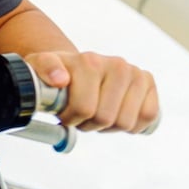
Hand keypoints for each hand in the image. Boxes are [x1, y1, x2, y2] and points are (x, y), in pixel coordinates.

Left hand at [26, 51, 157, 132]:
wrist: (76, 66)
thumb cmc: (57, 74)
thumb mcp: (40, 68)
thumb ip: (44, 68)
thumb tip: (61, 80)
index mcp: (89, 62)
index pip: (84, 108)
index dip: (71, 118)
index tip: (63, 112)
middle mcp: (116, 64)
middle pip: (105, 118)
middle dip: (89, 124)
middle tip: (80, 115)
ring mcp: (135, 73)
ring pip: (125, 122)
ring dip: (108, 127)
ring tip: (96, 113)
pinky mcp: (148, 82)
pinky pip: (148, 116)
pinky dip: (131, 126)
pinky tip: (116, 116)